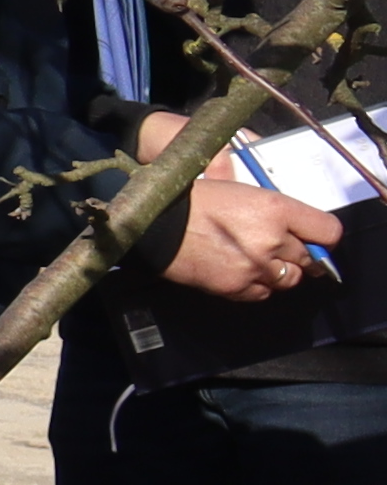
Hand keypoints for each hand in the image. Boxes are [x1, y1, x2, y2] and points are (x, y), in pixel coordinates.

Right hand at [179, 169, 341, 301]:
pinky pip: (263, 293)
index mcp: (276, 208)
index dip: (323, 236)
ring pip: (289, 279)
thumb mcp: (242, 191)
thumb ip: (276, 211)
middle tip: (281, 248)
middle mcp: (272, 240)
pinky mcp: (237, 287)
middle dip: (299, 255)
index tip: (314, 238)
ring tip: (260, 261)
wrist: (156, 224)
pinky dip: (258, 285)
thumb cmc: (195, 201)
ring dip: (280, 272)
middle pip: (309, 258)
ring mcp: (255, 266)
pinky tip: (242, 271)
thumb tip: (297, 229)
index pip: (328, 231)